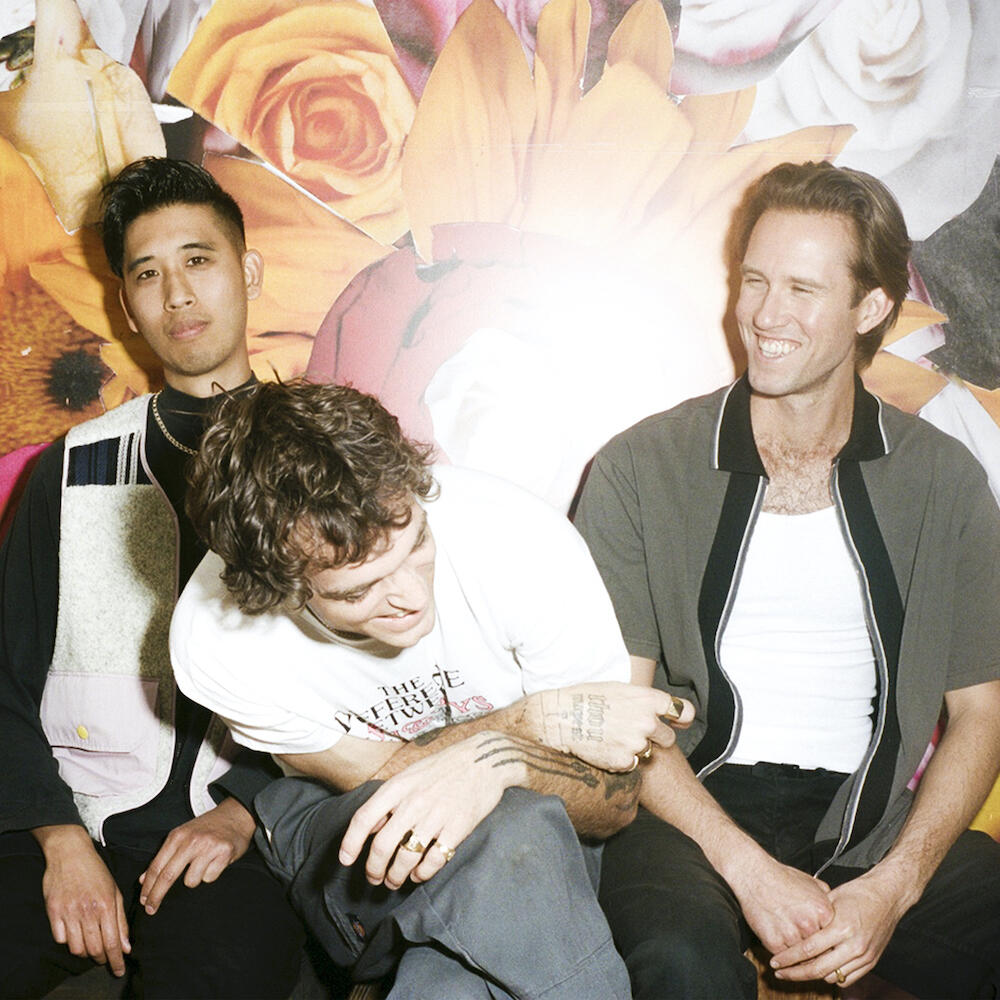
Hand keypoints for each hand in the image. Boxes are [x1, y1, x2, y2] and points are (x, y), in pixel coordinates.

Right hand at [34, 825, 130, 975]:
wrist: (70, 853)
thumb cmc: (96, 871)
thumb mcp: (115, 891)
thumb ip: (120, 920)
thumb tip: (126, 946)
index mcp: (107, 905)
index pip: (112, 942)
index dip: (116, 960)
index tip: (119, 970)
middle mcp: (88, 911)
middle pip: (94, 949)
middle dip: (101, 958)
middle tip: (104, 958)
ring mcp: (69, 912)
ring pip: (77, 948)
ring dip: (85, 952)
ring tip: (90, 945)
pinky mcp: (53, 912)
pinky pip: (60, 939)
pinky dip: (68, 941)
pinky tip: (74, 933)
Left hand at [138, 798, 255, 913]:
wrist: (236, 814)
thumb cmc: (207, 827)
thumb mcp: (182, 836)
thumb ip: (163, 857)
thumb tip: (144, 880)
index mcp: (177, 836)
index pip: (157, 866)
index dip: (148, 887)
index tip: (144, 901)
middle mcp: (191, 840)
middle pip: (168, 876)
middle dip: (157, 896)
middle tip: (151, 909)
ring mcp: (208, 846)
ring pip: (191, 881)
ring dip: (194, 878)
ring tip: (202, 865)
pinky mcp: (224, 853)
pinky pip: (209, 878)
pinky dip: (211, 874)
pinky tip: (215, 862)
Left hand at [339, 730, 526, 889]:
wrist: (484, 759)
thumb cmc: (444, 767)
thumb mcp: (410, 775)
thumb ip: (389, 800)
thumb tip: (368, 828)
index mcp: (398, 786)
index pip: (363, 819)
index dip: (350, 844)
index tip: (346, 861)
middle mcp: (414, 802)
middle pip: (382, 846)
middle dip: (374, 869)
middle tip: (375, 878)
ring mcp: (436, 816)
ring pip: (405, 858)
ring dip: (396, 876)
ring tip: (395, 881)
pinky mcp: (458, 828)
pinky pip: (434, 860)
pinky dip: (423, 874)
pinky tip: (420, 874)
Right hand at [531, 682, 693, 771]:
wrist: (561, 717)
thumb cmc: (587, 698)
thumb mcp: (620, 689)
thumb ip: (645, 700)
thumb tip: (666, 709)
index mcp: (648, 699)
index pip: (684, 711)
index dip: (681, 719)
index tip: (676, 722)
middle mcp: (647, 722)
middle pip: (668, 737)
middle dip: (656, 737)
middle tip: (633, 732)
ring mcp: (636, 743)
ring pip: (648, 752)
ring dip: (636, 749)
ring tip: (613, 738)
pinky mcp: (624, 761)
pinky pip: (631, 764)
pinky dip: (622, 760)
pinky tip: (606, 748)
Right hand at [729, 851, 834, 954]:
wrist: (755, 875)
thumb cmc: (782, 877)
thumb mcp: (812, 883)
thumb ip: (828, 901)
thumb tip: (836, 914)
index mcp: (823, 912)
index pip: (834, 941)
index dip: (830, 945)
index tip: (826, 948)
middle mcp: (809, 925)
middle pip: (820, 953)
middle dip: (816, 955)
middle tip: (812, 956)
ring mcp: (791, 935)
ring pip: (802, 959)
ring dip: (799, 958)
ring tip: (795, 953)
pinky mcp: (773, 941)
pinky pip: (784, 958)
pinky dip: (783, 956)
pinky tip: (781, 946)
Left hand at [770, 871, 905, 986]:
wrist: (887, 897)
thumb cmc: (858, 893)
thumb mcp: (831, 900)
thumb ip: (815, 918)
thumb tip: (794, 928)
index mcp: (841, 927)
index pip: (809, 949)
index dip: (789, 958)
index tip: (776, 961)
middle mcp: (853, 945)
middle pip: (818, 969)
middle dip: (795, 973)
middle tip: (780, 973)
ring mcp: (864, 956)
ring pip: (832, 977)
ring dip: (813, 976)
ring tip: (798, 971)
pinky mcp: (871, 962)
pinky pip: (848, 979)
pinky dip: (833, 978)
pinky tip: (822, 970)